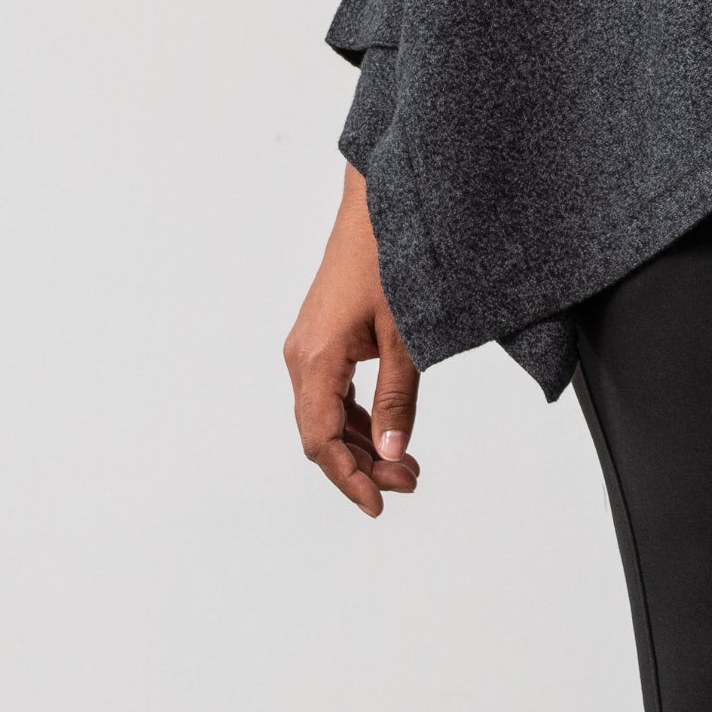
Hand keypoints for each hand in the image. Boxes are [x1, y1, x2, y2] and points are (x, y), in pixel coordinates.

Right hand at [284, 166, 420, 515]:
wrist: (378, 207)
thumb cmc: (390, 258)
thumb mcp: (405, 335)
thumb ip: (398, 397)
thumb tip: (394, 450)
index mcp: (314, 359)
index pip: (320, 440)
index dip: (348, 477)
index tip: (378, 504)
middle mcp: (302, 357)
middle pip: (321, 434)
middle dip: (363, 465)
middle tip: (409, 483)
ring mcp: (309, 348)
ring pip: (328, 417)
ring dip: (363, 444)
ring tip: (407, 466)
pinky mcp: (324, 339)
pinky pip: (333, 394)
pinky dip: (359, 419)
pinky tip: (389, 432)